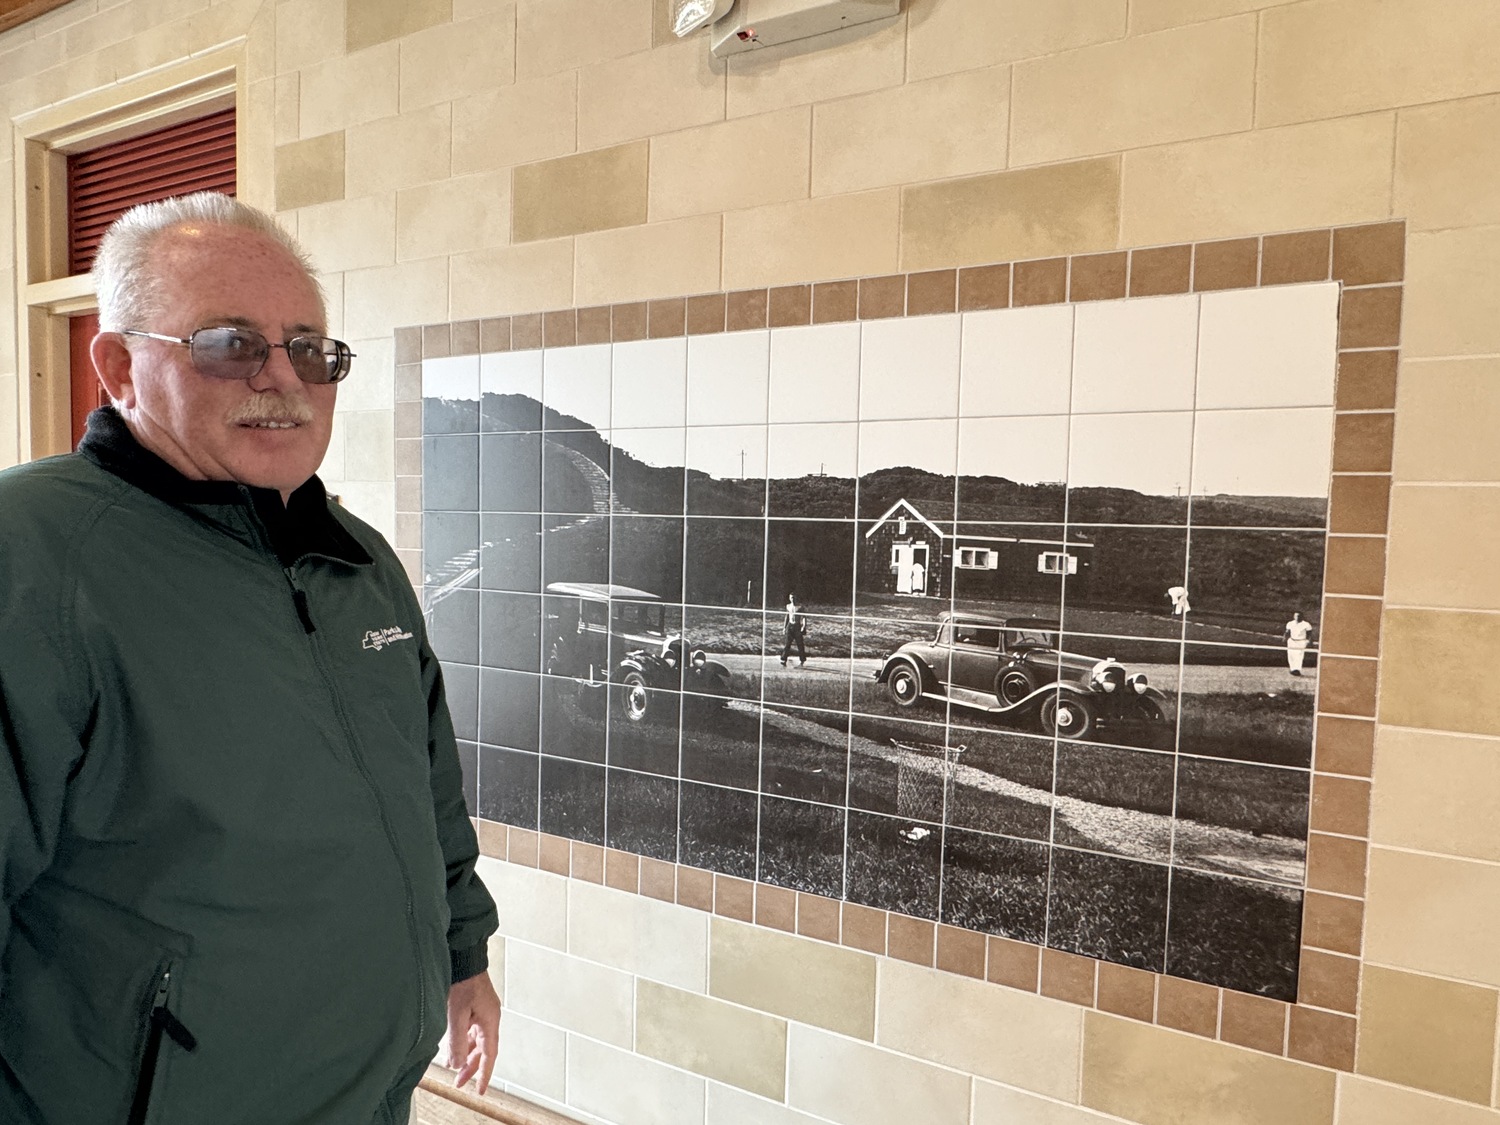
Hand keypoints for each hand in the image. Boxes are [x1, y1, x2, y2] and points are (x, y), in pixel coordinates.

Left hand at [444, 971, 500, 1094]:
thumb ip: (457, 1040)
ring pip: (476, 1040)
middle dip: (472, 1067)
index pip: (490, 1054)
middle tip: (460, 1082)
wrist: (463, 956)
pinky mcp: (474, 1005)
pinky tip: (453, 1045)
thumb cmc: (462, 979)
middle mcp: (489, 1016)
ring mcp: (482, 1010)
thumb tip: (457, 1063)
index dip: (485, 1074)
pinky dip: (463, 1041)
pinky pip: (471, 1029)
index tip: (481, 1089)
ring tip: (453, 1066)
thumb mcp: (457, 1014)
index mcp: (490, 1019)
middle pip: (483, 1049)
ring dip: (466, 1054)